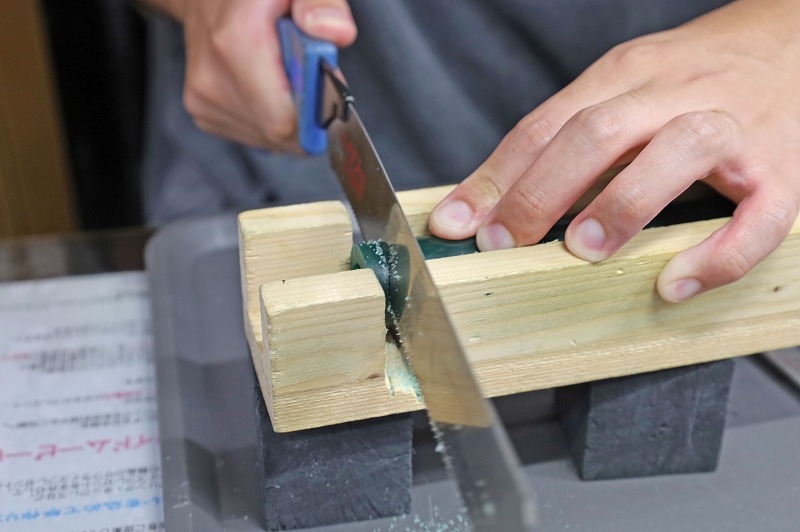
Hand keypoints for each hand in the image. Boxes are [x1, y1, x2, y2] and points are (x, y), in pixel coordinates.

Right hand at [155, 0, 356, 151]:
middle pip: (281, 133)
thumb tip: (334, 31)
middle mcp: (212, 78)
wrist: (208, 0)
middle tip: (311, 75)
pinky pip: (256, 137)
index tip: (330, 89)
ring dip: (291, 117)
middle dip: (308, 113)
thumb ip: (322, 3)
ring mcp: (203, 101)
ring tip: (285, 77)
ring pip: (271, 140)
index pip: (285, 120)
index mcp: (236, 42)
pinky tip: (269, 88)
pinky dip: (272, 119)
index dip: (317, 114)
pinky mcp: (203, 114)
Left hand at [429, 0, 799, 302]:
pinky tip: (675, 282)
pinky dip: (719, 254)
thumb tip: (487, 202)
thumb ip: (559, 139)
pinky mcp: (781, 170)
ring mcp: (731, 128)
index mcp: (622, 75)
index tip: (457, 224)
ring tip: (581, 252)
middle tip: (504, 244)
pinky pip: (760, 216)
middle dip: (542, 192)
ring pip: (680, 151)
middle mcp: (673, 94)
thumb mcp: (616, 91)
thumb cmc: (690, 77)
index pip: (544, 125)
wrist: (792, 41)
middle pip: (598, 133)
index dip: (495, 178)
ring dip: (624, 204)